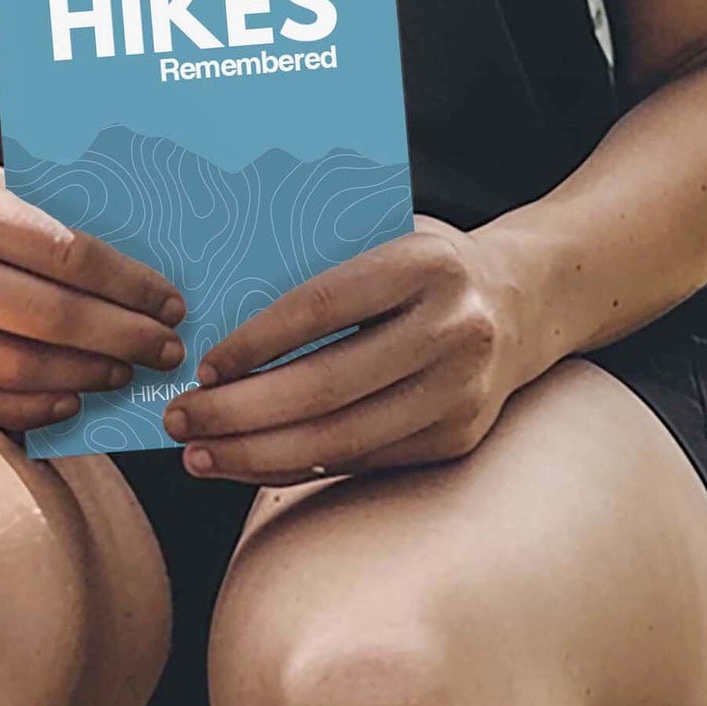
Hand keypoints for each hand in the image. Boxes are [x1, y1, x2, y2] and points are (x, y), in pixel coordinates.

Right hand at [0, 151, 187, 432]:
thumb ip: (48, 202)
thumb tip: (149, 243)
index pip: (57, 249)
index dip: (124, 282)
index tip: (170, 299)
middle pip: (42, 313)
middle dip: (120, 334)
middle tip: (168, 347)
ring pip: (15, 363)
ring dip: (86, 372)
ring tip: (131, 369)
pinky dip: (37, 403)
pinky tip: (78, 397)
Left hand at [160, 215, 522, 484]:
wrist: (525, 301)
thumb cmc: (425, 265)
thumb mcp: (384, 238)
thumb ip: (318, 264)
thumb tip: (214, 312)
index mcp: (425, 264)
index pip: (323, 305)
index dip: (256, 342)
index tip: (202, 366)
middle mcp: (452, 330)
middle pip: (327, 386)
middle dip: (241, 412)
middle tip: (180, 419)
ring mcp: (460, 393)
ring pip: (341, 439)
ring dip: (258, 453)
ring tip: (198, 454)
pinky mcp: (457, 439)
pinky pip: (362, 462)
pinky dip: (297, 467)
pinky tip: (248, 462)